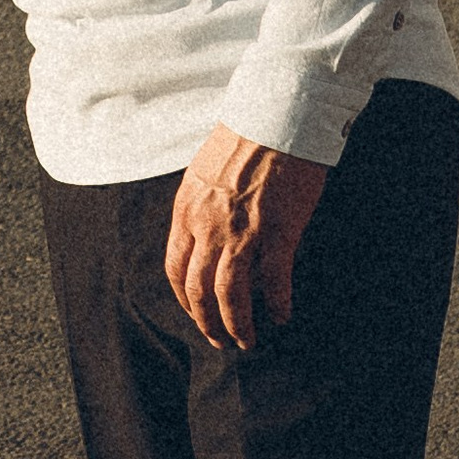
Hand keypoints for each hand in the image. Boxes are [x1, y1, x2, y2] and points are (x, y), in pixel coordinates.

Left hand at [164, 126, 328, 350]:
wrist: (276, 118)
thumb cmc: (243, 139)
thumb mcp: (204, 173)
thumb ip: (200, 208)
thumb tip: (204, 238)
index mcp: (187, 210)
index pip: (176, 269)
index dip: (185, 301)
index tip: (197, 315)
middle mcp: (209, 226)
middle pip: (198, 290)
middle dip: (208, 322)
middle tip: (222, 340)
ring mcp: (242, 231)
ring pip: (230, 294)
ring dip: (238, 324)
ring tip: (248, 340)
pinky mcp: (278, 232)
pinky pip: (275, 281)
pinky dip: (278, 305)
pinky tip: (282, 316)